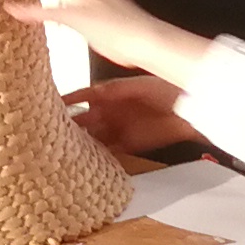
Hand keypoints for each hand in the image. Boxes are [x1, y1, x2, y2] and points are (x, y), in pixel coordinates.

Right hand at [66, 74, 196, 154]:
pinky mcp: (131, 144)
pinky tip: (88, 158)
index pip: (85, 96)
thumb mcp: (141, 85)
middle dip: (71, 125)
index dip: (70, 99)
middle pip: (86, 119)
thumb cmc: (168, 90)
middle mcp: (113, 111)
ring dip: (83, 142)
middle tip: (54, 132)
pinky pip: (111, 151)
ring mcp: (121, 128)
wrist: (190, 110)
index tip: (53, 103)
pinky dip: (99, 155)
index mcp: (113, 93)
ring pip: (95, 136)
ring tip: (66, 148)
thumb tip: (96, 91)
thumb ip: (118, 89)